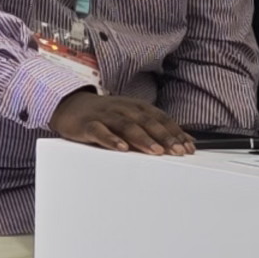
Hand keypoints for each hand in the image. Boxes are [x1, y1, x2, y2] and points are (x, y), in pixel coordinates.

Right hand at [49, 87, 195, 156]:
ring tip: (155, 151)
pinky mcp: (87, 124)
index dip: (175, 132)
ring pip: (126, 125)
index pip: (160, 118)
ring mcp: (105, 115)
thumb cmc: (106, 116)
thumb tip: (187, 140)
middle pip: (146, 121)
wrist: (69, 105)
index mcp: (136, 106)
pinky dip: (111, 139)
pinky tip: (121, 148)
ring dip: (142, 138)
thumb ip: (157, 128)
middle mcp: (123, 108)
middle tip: (177, 151)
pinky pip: (100, 131)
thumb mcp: (133, 118)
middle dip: (164, 136)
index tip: (188, 147)